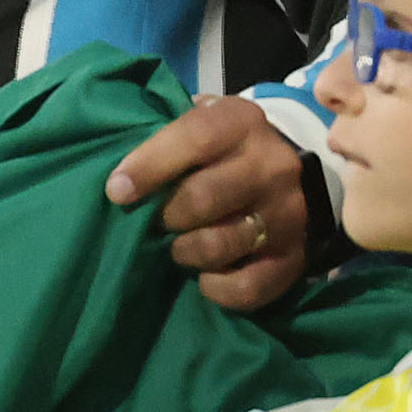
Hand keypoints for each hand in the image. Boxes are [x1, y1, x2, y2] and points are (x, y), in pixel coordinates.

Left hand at [107, 94, 307, 309]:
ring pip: (221, 244)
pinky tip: (205, 277)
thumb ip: (158, 137)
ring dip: (186, 252)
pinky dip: (217, 289)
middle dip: (167, 215)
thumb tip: (118, 179)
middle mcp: (274, 165)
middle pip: (205, 197)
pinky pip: (249, 287)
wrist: (275, 171)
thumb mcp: (191, 125)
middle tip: (157, 221)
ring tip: (179, 247)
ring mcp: (289, 213)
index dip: (150, 166)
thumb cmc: (212, 149)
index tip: (117, 191)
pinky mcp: (295, 257)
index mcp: (241, 121)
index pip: (195, 138)